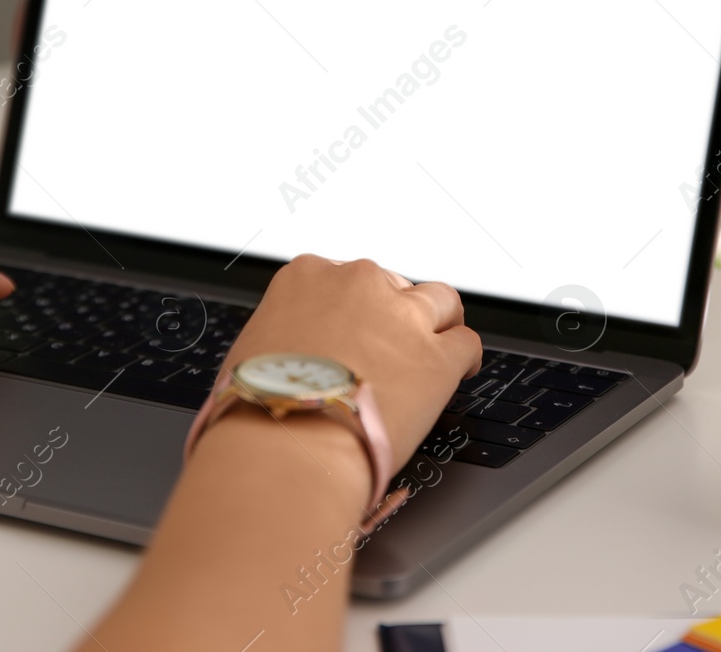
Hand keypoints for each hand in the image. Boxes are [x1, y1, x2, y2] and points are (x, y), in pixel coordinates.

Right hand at [223, 255, 481, 468]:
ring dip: (439, 323)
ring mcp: (402, 316)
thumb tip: (291, 355)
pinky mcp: (437, 356)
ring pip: (440, 301)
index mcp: (307, 277)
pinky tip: (461, 371)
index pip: (343, 277)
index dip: (353, 307)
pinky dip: (466, 358)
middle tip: (389, 346)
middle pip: (392, 286)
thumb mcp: (253, 350)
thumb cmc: (259, 406)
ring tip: (437, 345)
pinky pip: (467, 343)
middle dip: (392, 315)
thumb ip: (285, 336)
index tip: (354, 326)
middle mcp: (358, 284)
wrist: (286, 444)